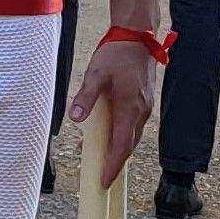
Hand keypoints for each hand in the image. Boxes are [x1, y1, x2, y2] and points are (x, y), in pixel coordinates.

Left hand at [66, 34, 159, 186]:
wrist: (137, 37)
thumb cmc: (116, 54)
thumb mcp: (96, 74)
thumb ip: (86, 98)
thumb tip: (75, 120)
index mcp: (130, 107)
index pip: (122, 145)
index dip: (113, 165)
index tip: (104, 181)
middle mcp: (141, 111)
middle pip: (129, 145)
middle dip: (116, 163)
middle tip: (103, 178)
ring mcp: (145, 107)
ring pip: (132, 136)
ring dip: (118, 149)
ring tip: (101, 159)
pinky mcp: (143, 101)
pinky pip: (133, 125)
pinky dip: (122, 135)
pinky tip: (107, 134)